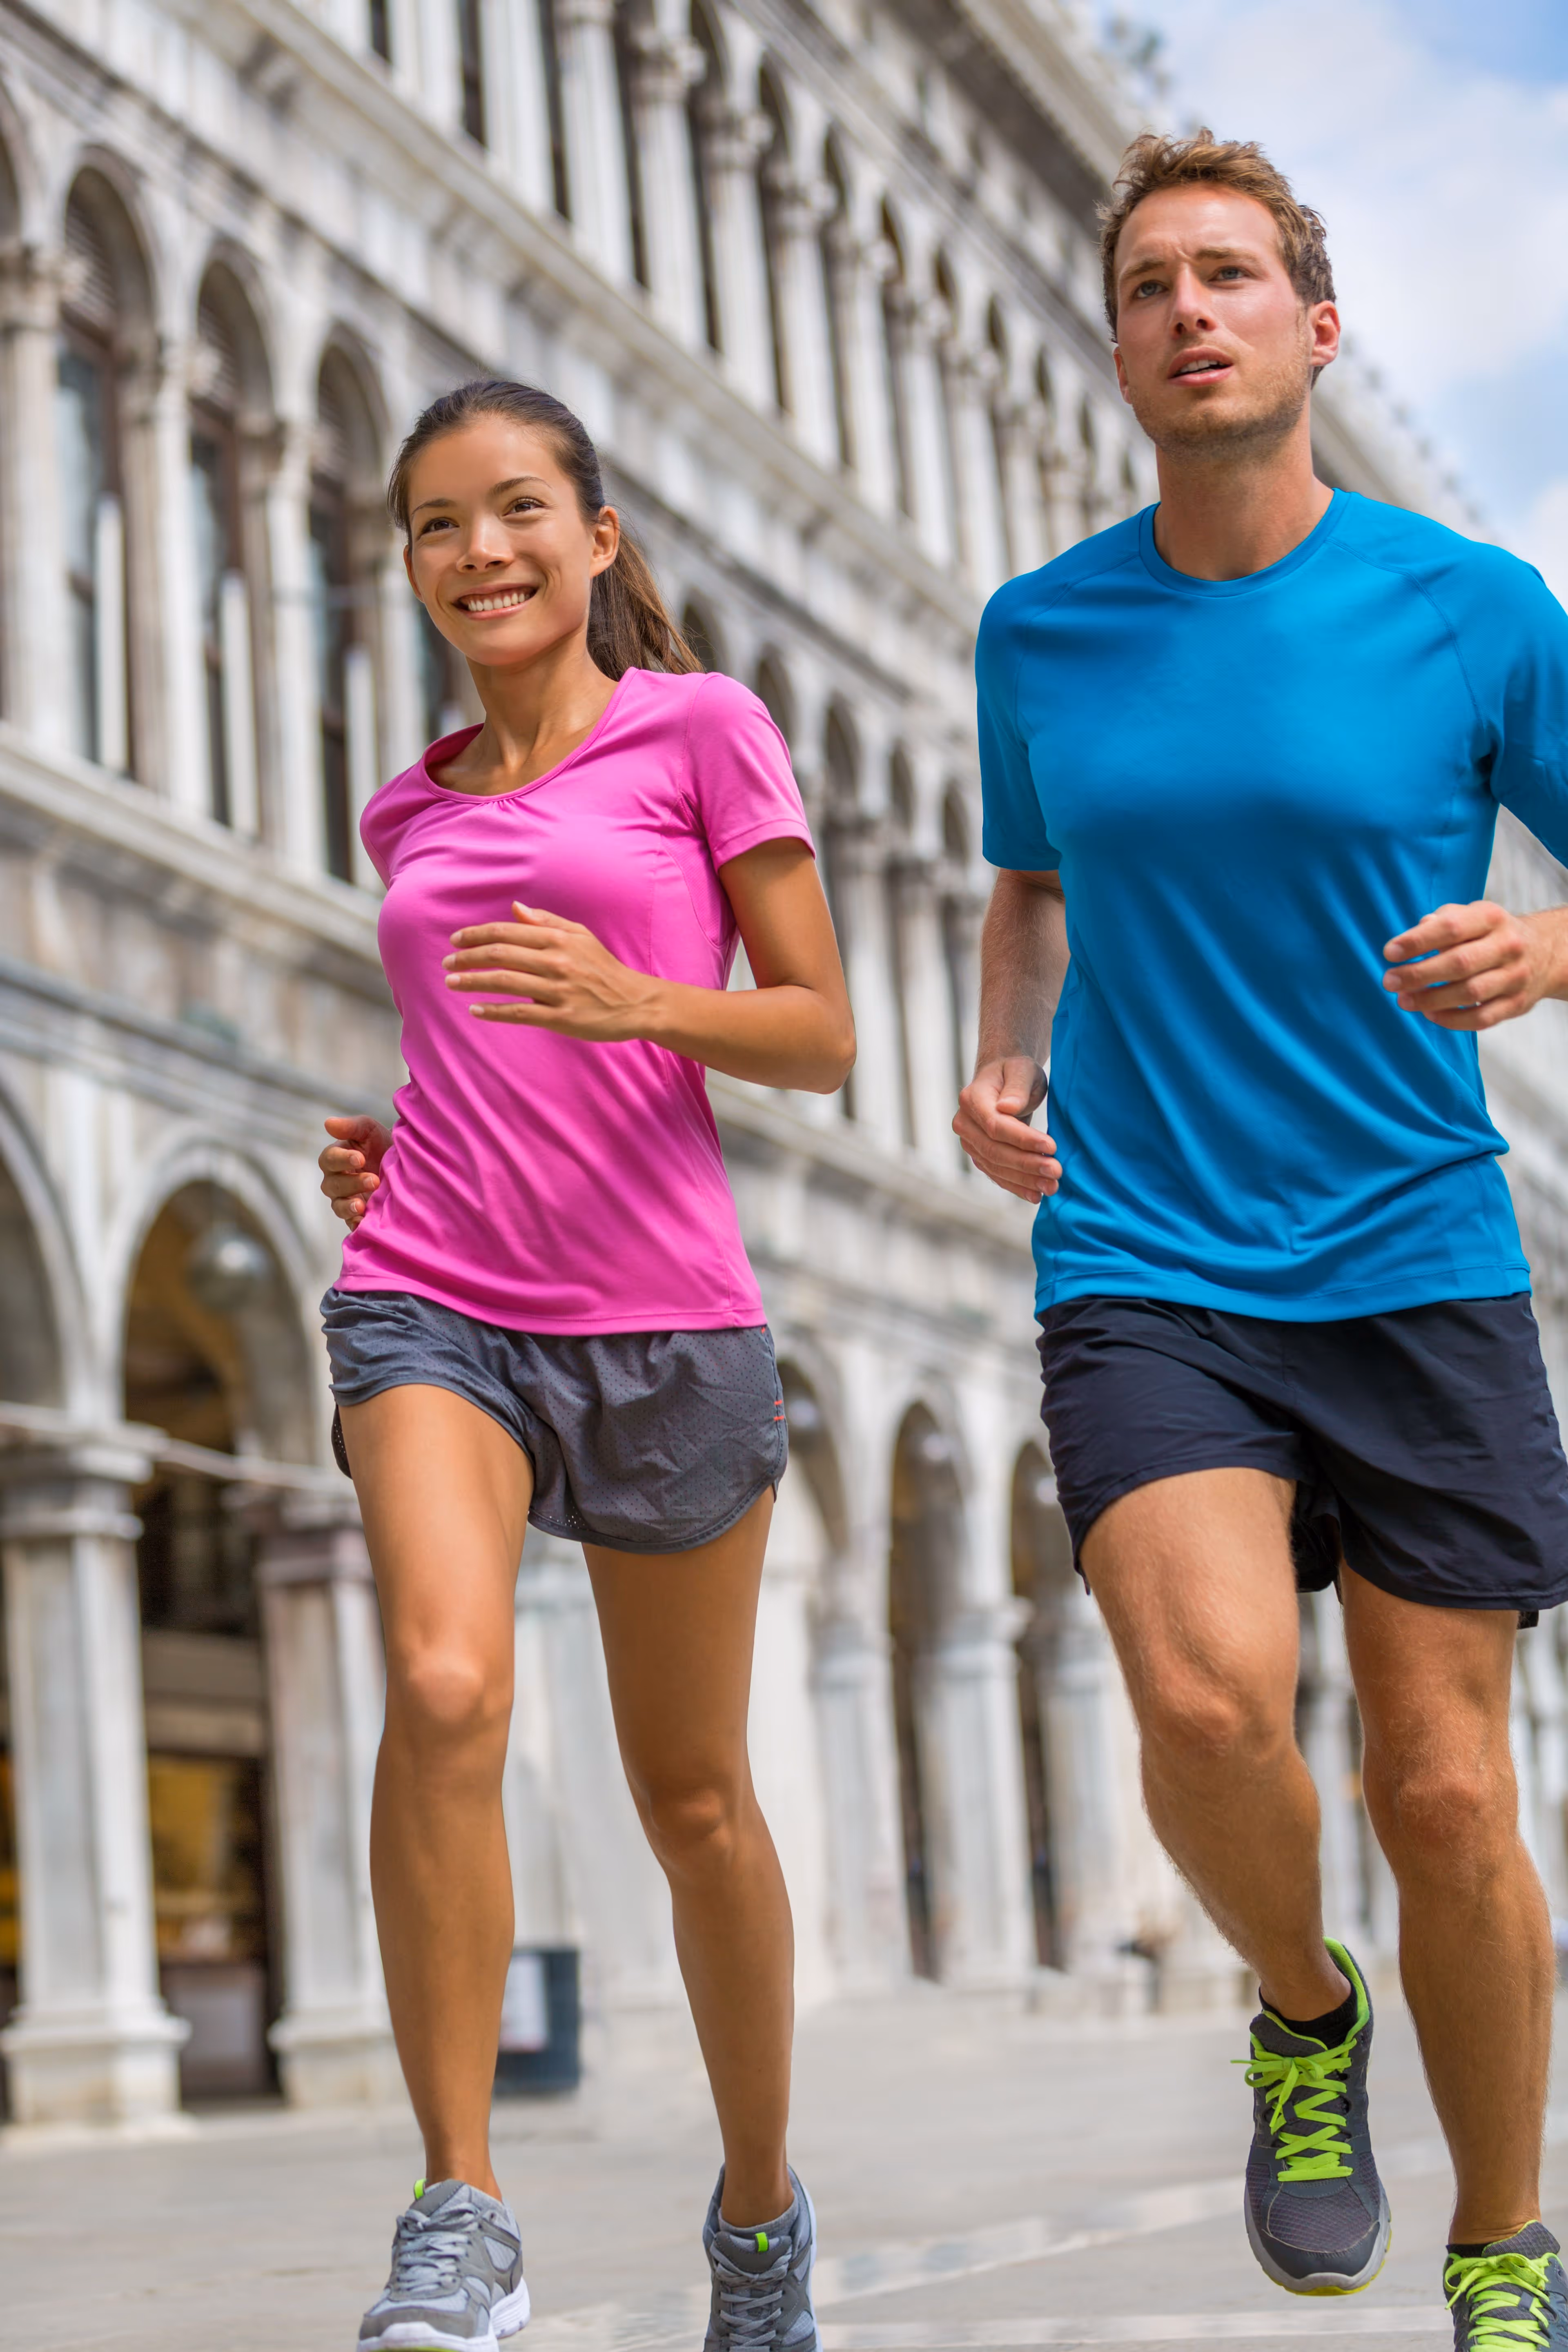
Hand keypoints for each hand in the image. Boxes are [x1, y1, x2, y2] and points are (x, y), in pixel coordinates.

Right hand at [320, 1115, 390, 1229]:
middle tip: (374, 1180)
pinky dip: (355, 1224)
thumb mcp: (370, 1131)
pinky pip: (350, 1223)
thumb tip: (328, 1123)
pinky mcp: (357, 1216)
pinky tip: (363, 1223)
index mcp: (336, 1158)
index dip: (342, 1159)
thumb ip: (351, 1127)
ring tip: (363, 1206)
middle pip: (333, 1185)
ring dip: (349, 1206)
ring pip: (338, 1206)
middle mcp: (337, 1180)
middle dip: (352, 1183)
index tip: (361, 1158)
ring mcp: (346, 1200)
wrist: (406, 1166)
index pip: (329, 1159)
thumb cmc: (383, 1145)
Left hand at [443, 904, 662, 1038]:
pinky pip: (520, 1013)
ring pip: (505, 982)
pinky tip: (475, 1010)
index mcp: (558, 939)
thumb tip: (516, 908)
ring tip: (452, 984)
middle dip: (467, 958)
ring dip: (473, 982)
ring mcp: (558, 991)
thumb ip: (548, 921)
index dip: (477, 935)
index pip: (507, 932)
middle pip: (500, 955)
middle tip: (447, 965)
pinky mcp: (561, 1017)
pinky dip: (494, 1011)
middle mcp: (556, 962)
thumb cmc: (604, 968)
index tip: (455, 940)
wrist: (636, 1002)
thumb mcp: (581, 937)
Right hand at [954, 1056, 1060, 1203]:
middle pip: (995, 1150)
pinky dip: (1017, 1186)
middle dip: (1027, 1164)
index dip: (1023, 1139)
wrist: (1003, 1080)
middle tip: (1056, 1171)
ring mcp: (969, 1142)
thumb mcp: (1021, 1070)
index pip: (996, 1125)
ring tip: (1052, 1186)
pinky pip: (996, 1175)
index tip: (1052, 1146)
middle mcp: (964, 1123)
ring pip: (996, 1167)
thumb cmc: (1015, 1072)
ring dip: (1025, 1180)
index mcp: (971, 1099)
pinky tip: (1036, 1195)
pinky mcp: (979, 1156)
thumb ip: (1017, 1088)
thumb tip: (1007, 1108)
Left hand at [1382, 901, 1562, 1030]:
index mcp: (1492, 918)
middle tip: (1389, 981)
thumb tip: (1416, 933)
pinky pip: (1481, 1018)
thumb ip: (1443, 920)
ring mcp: (1515, 976)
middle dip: (1419, 974)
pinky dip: (1452, 1020)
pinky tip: (1429, 1014)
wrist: (1544, 953)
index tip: (1389, 952)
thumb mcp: (1472, 916)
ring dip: (1430, 1000)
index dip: (1418, 941)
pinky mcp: (1517, 1004)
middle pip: (1459, 963)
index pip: (1452, 927)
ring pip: (1470, 993)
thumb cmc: (1490, 934)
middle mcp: (1508, 946)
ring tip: (1403, 1000)